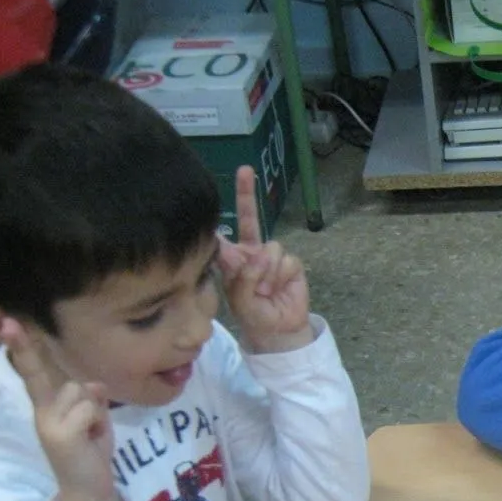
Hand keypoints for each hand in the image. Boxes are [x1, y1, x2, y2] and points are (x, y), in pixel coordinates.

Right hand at [0, 308, 124, 500]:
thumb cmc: (90, 450)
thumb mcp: (94, 417)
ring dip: (97, 413)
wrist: (89, 489)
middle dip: (68, 383)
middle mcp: (41, 411)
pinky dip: (99, 423)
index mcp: (46, 405)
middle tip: (56, 386)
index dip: (22, 347)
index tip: (8, 323)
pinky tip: (92, 440)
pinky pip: (89, 408)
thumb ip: (90, 397)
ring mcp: (47, 422)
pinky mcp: (60, 433)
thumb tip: (92, 385)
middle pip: (65, 379)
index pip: (34, 371)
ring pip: (83, 392)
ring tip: (92, 434)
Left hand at [216, 167, 312, 354]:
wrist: (279, 330)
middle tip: (245, 170)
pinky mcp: (291, 264)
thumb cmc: (253, 315)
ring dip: (267, 272)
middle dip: (246, 193)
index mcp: (232, 259)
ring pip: (270, 248)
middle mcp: (251, 252)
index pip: (222, 234)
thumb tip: (256, 256)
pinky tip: (277, 289)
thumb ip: (242, 278)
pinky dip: (281, 277)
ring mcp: (271, 256)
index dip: (217, 217)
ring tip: (264, 291)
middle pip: (249, 218)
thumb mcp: (239, 300)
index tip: (210, 194)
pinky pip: (286, 261)